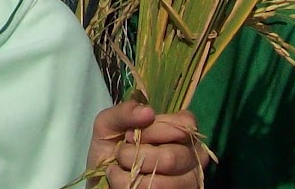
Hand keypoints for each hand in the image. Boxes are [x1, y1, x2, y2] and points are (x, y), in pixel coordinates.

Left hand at [87, 101, 205, 187]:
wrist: (103, 175)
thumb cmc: (111, 145)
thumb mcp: (109, 122)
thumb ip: (125, 112)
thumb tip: (148, 112)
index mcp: (181, 130)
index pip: (182, 126)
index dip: (152, 131)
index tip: (130, 134)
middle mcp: (192, 156)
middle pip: (170, 158)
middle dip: (136, 156)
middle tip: (121, 154)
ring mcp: (188, 181)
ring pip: (160, 183)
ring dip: (130, 176)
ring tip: (121, 169)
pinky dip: (128, 187)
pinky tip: (125, 182)